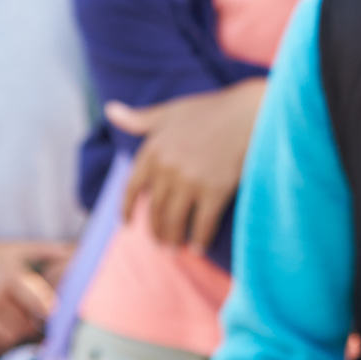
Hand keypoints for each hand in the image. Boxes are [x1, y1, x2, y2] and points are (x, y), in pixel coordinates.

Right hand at [0, 237, 71, 354]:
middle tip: (32, 319)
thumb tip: (75, 250)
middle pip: (25, 326)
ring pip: (7, 339)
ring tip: (16, 323)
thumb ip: (45, 249)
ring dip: (15, 336)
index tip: (49, 311)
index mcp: (9, 274)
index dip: (49, 313)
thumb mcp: (13, 247)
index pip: (41, 305)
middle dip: (31, 325)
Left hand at [107, 78, 265, 251]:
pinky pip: (202, 224)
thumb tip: (110, 110)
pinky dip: (199, 239)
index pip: (132, 188)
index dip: (128, 210)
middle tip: (161, 243)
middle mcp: (167, 168)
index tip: (128, 224)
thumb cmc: (210, 111)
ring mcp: (190, 181)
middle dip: (157, 231)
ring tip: (176, 249)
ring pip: (174, 222)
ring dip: (173, 240)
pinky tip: (198, 248)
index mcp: (153, 150)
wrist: (250, 113)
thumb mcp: (171, 111)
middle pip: (155, 210)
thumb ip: (139, 119)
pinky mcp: (214, 191)